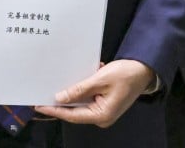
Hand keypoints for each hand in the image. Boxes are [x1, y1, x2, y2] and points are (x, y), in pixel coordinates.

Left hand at [34, 59, 154, 127]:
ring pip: (80, 102)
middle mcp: (102, 115)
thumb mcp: (100, 79)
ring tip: (58, 82)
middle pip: (75, 110)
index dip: (54, 109)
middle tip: (43, 93)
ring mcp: (103, 109)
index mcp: (102, 114)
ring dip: (72, 91)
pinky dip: (82, 87)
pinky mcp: (104, 101)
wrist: (144, 69)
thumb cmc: (127, 74)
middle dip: (60, 100)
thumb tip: (61, 98)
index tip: (40, 104)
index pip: (72, 115)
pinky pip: (88, 96)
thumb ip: (79, 89)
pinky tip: (81, 75)